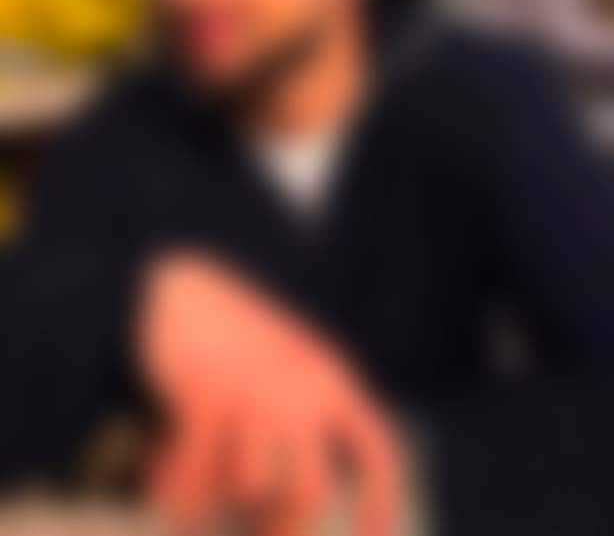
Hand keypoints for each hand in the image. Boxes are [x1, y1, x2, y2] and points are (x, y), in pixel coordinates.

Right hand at [135, 252, 403, 535]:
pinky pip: (194, 476)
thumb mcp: (290, 367)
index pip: (377, 449)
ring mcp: (254, 390)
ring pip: (248, 487)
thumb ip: (302, 426)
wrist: (188, 283)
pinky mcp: (204, 394)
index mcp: (333, 378)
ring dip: (212, 497)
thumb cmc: (239, 337)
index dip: (380, 502)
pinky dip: (173, 487)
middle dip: (282, 531)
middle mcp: (300, 387)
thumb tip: (280, 513)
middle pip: (308, 492)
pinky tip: (156, 467)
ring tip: (190, 484)